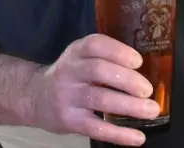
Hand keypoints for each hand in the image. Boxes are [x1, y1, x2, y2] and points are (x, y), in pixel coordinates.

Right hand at [28, 34, 158, 145]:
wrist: (32, 97)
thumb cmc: (70, 75)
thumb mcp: (81, 57)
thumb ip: (106, 58)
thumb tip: (150, 67)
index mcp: (77, 51)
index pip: (95, 45)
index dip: (118, 51)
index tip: (138, 61)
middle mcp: (70, 71)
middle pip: (98, 71)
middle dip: (126, 79)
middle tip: (147, 89)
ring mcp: (68, 97)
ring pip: (99, 99)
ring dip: (128, 106)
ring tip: (151, 110)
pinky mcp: (69, 121)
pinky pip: (95, 128)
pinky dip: (119, 134)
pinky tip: (138, 137)